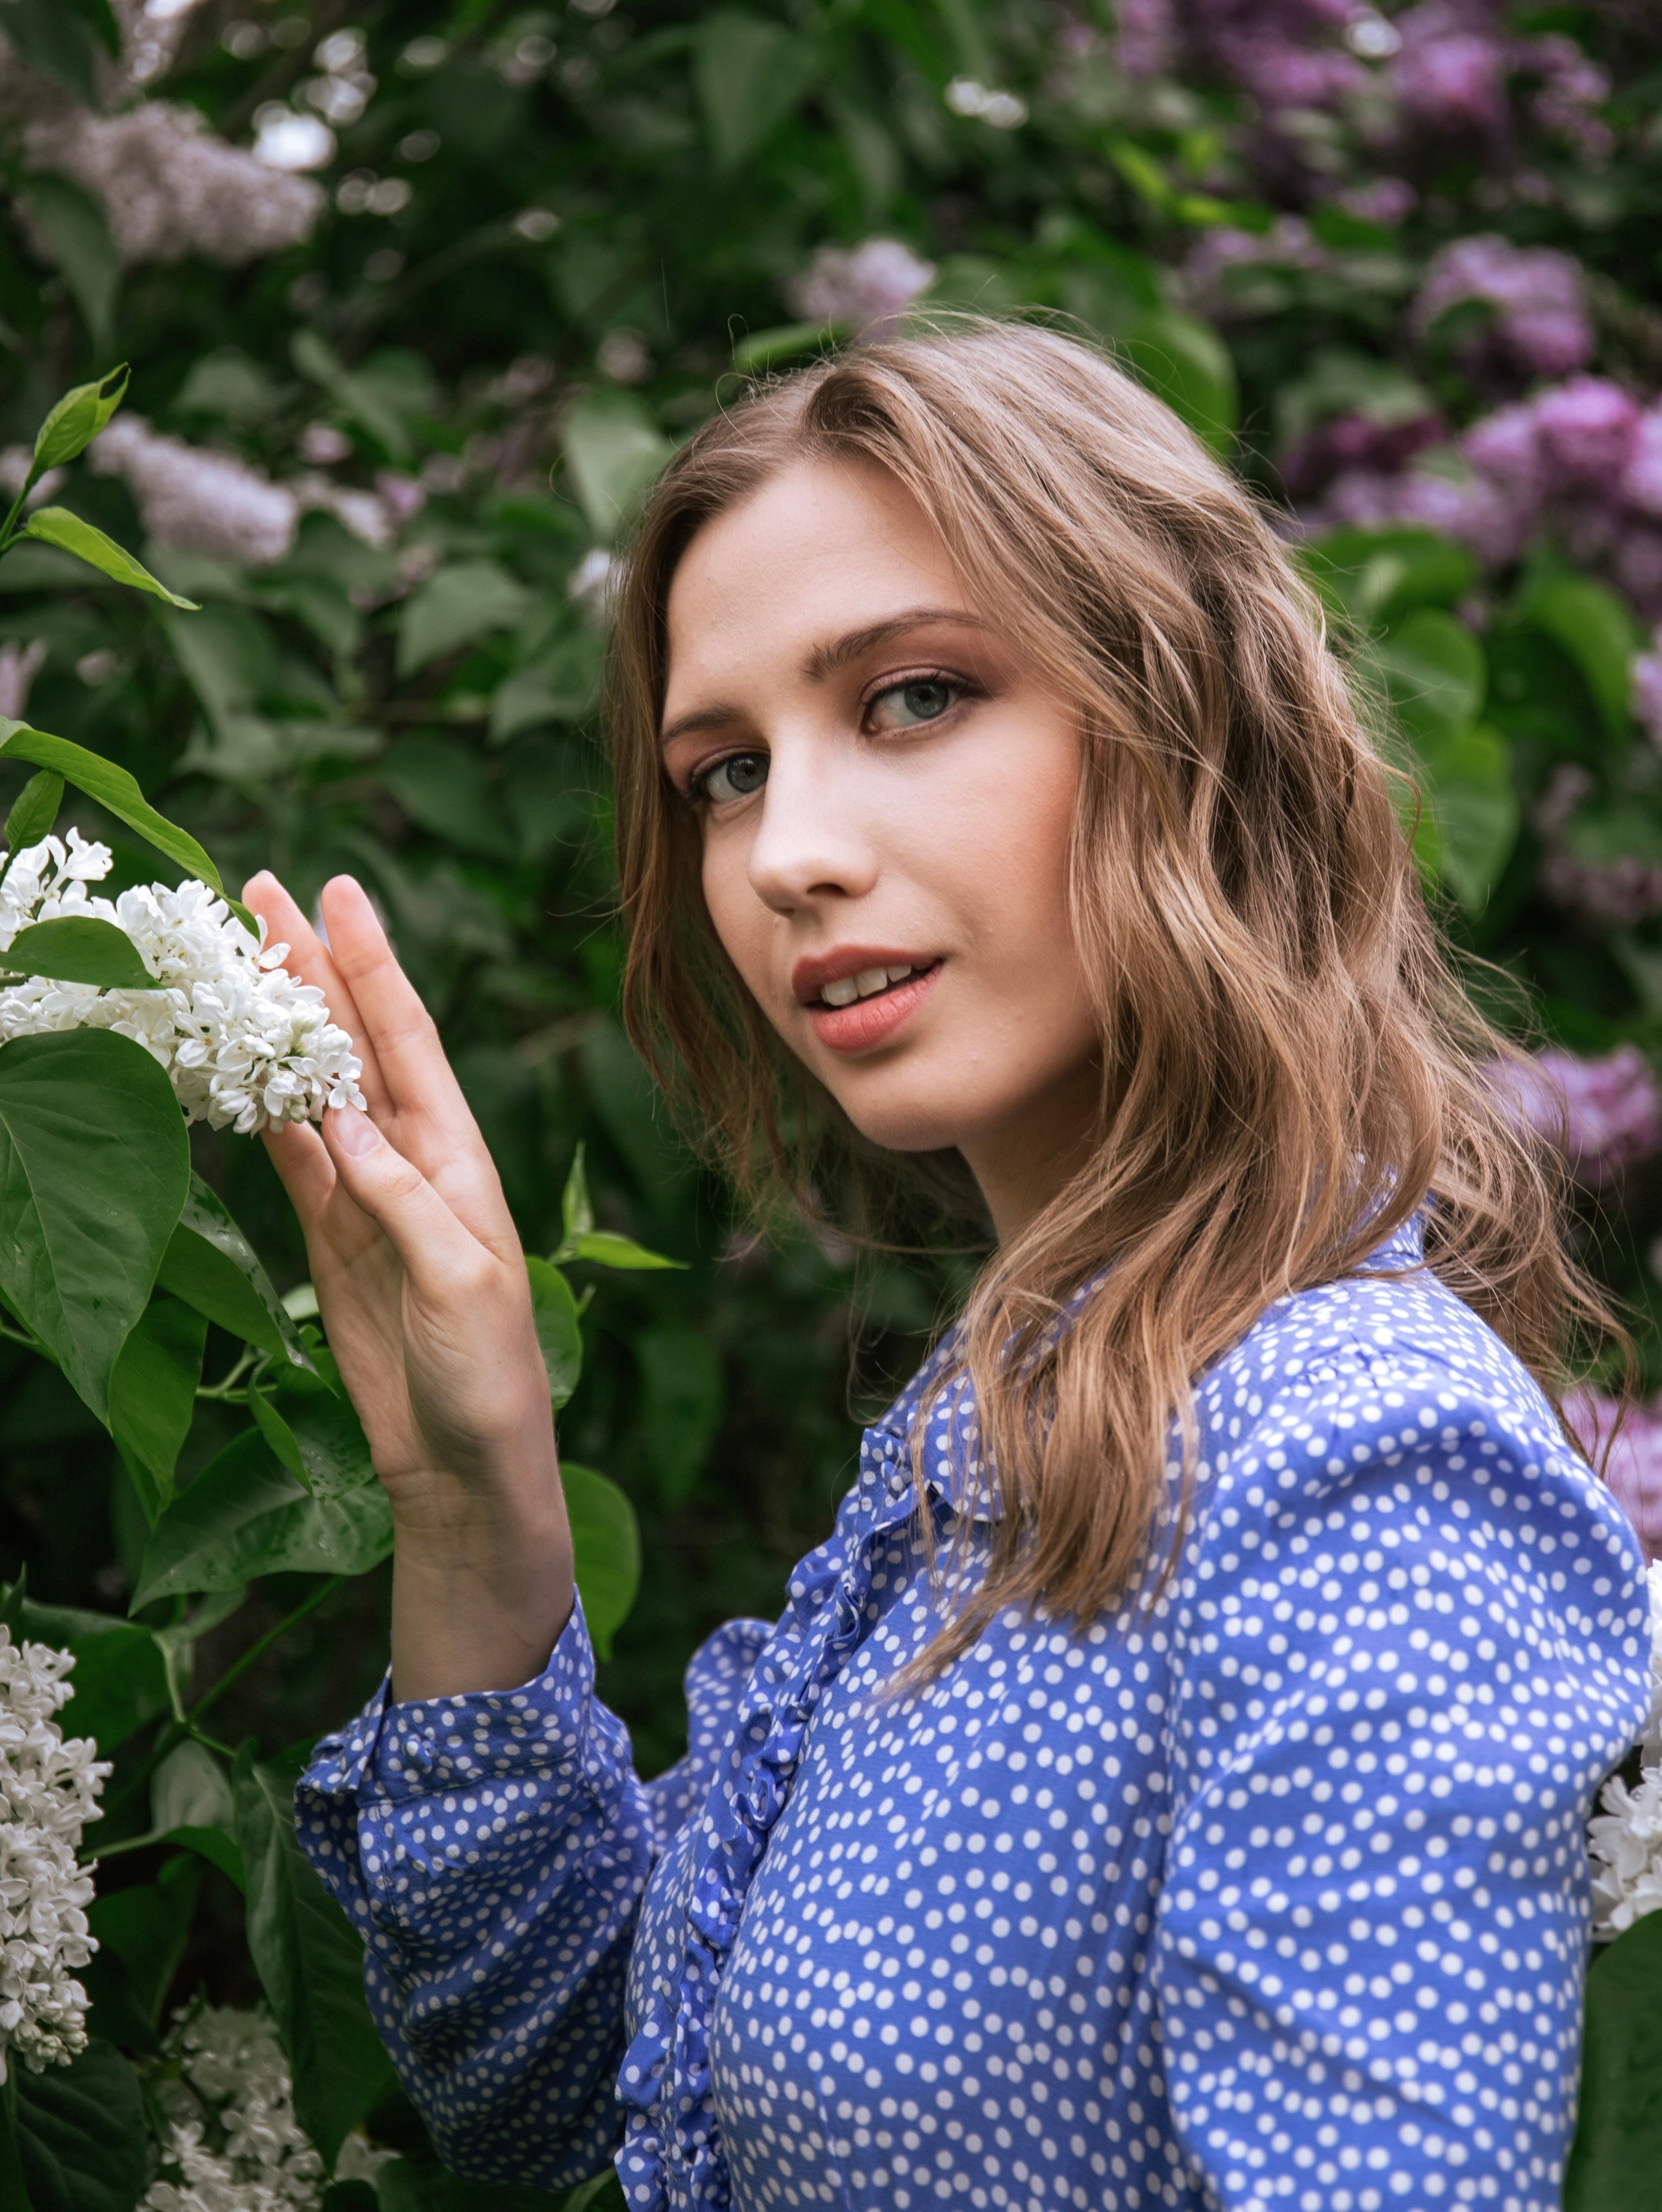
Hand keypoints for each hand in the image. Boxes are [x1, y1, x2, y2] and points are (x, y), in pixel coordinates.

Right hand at [244, 870, 572, 1698]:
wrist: (464, 1461)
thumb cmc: (489, 1373)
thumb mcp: (460, 1280)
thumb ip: (400, 1198)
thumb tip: (339, 1119)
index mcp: (459, 1158)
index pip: (409, 1039)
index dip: (373, 964)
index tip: (340, 891)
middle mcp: (412, 1160)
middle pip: (353, 1044)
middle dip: (313, 966)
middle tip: (261, 890)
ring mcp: (364, 1195)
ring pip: (312, 1088)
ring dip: (279, 1024)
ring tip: (239, 953)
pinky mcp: (329, 1237)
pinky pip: (288, 1156)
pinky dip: (258, 1108)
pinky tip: (232, 1062)